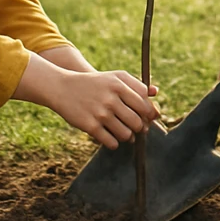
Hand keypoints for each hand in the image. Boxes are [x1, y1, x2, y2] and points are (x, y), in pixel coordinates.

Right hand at [17, 56, 158, 148]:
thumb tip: (156, 93)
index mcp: (119, 84)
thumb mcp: (115, 77)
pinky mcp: (90, 126)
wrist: (63, 88)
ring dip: (128, 137)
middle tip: (138, 128)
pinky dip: (115, 143)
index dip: (150, 113)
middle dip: (140, 127)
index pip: (145, 104)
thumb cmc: (95, 83)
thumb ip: (136, 84)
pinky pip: (111, 142)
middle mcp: (111, 99)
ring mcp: (100, 113)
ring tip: (126, 134)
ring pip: (126, 134)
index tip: (150, 118)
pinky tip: (113, 139)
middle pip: (138, 121)